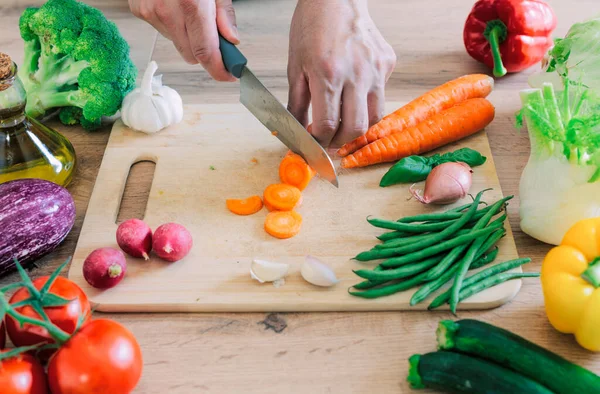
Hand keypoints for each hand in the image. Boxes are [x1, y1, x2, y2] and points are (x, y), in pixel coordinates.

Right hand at [129, 0, 238, 80]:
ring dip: (188, 36)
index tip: (229, 75)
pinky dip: (172, 24)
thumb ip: (224, 14)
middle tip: (216, 40)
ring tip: (190, 10)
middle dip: (206, 52)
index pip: (205, 53)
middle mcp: (167, 11)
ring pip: (177, 44)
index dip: (219, 69)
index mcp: (192, 4)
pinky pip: (162, 31)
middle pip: (191, 56)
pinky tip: (174, 6)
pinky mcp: (139, 11)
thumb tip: (232, 40)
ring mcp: (150, 12)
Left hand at [287, 0, 395, 148]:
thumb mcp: (295, 66)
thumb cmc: (311, 27)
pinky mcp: (387, 63)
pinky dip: (366, 105)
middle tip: (328, 141)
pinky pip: (380, 96)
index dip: (319, 141)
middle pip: (355, 128)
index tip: (313, 144)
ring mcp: (376, 69)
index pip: (327, 124)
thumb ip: (296, 103)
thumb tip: (295, 132)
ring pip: (373, 118)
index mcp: (328, 73)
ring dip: (356, 128)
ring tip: (341, 124)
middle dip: (339, 142)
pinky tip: (353, 96)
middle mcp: (357, 72)